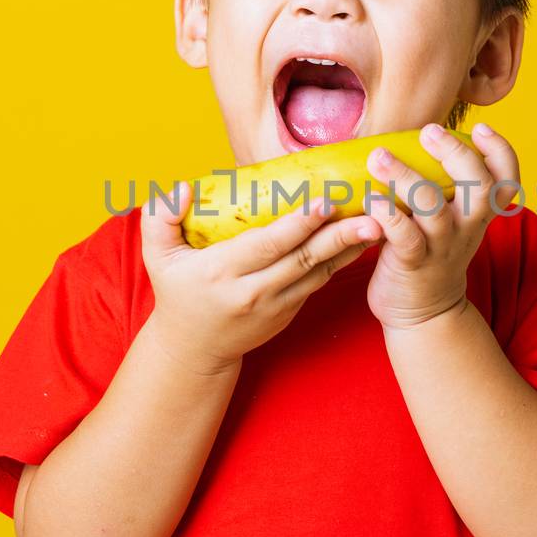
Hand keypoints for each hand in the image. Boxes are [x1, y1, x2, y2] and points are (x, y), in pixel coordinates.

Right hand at [140, 181, 381, 372]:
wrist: (194, 349)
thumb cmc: (176, 291)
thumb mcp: (157, 256)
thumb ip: (161, 217)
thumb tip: (184, 188)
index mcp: (222, 272)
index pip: (266, 246)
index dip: (297, 225)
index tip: (324, 202)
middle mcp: (253, 291)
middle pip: (303, 259)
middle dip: (339, 236)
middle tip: (373, 214)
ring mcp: (275, 305)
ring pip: (318, 272)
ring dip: (350, 248)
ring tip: (380, 224)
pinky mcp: (289, 311)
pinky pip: (319, 282)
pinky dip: (342, 261)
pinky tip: (363, 240)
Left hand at [362, 122, 520, 330]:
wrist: (423, 313)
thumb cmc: (430, 252)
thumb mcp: (451, 221)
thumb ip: (445, 187)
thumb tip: (411, 137)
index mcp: (478, 214)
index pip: (507, 180)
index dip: (500, 151)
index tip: (480, 127)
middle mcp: (466, 227)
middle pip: (479, 187)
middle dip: (455, 154)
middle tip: (429, 131)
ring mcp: (441, 246)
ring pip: (433, 207)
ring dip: (406, 177)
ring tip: (380, 156)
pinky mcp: (413, 263)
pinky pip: (404, 237)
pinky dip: (388, 215)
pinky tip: (371, 199)